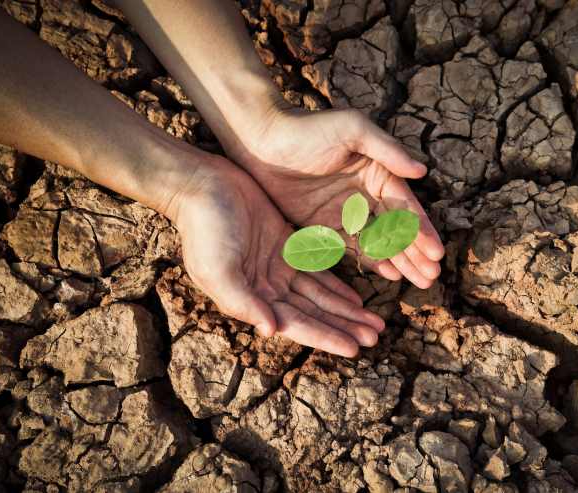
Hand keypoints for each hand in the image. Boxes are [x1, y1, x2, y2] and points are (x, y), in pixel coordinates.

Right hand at [169, 154, 385, 356]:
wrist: (202, 186)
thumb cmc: (205, 229)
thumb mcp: (218, 268)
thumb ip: (243, 302)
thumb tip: (271, 330)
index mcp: (251, 299)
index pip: (296, 324)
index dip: (326, 337)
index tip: (355, 348)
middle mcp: (267, 289)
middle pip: (314, 314)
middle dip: (343, 327)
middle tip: (375, 338)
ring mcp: (278, 268)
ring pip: (319, 295)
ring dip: (346, 310)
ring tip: (374, 323)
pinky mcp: (285, 246)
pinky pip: (317, 271)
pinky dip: (336, 286)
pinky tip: (356, 299)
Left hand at [230, 107, 445, 288]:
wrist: (261, 140)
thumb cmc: (309, 128)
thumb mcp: (353, 129)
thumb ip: (388, 151)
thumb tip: (423, 170)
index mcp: (378, 171)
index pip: (404, 206)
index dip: (422, 230)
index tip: (436, 253)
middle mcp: (366, 193)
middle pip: (396, 228)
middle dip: (416, 252)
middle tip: (432, 277)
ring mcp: (345, 210)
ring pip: (379, 241)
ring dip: (400, 260)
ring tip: (419, 281)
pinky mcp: (323, 224)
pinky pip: (352, 246)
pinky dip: (371, 260)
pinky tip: (390, 274)